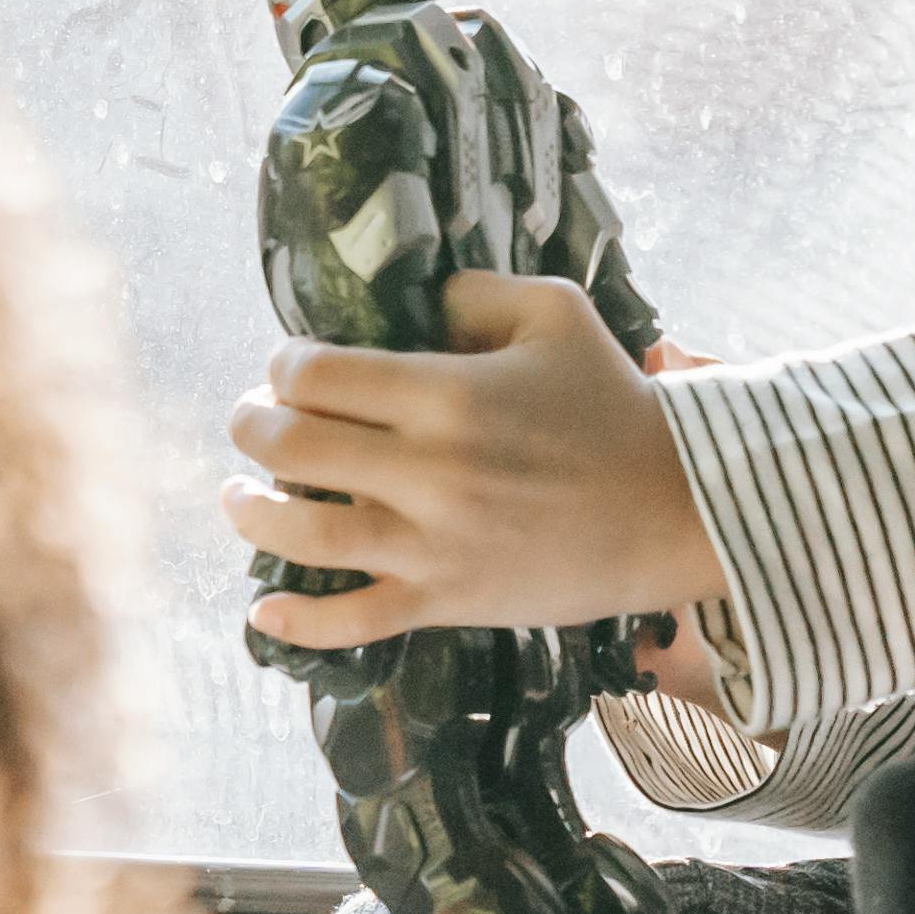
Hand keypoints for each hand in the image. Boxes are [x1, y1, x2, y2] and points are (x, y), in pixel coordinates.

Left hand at [228, 272, 726, 645]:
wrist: (674, 509)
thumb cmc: (615, 406)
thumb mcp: (556, 312)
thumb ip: (474, 292)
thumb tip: (418, 303)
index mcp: (446, 392)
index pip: (317, 373)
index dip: (285, 365)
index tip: (291, 369)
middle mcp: (428, 468)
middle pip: (293, 445)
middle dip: (252, 426)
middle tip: (251, 422)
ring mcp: (432, 543)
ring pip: (305, 532)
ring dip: (252, 512)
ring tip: (239, 497)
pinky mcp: (446, 599)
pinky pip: (354, 621)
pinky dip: (299, 620)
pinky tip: (262, 609)